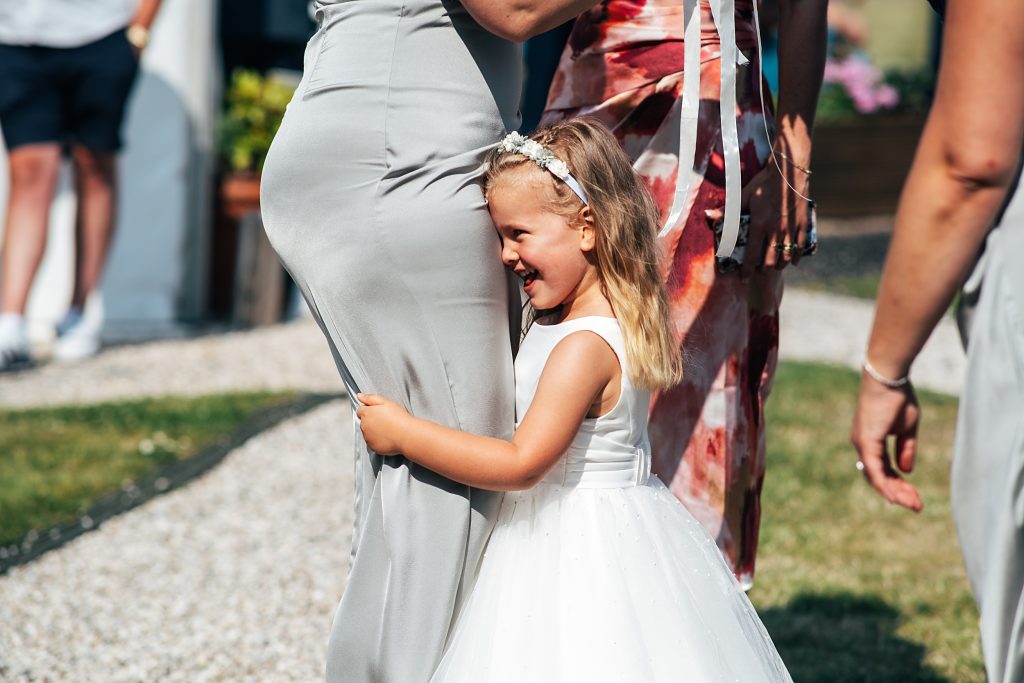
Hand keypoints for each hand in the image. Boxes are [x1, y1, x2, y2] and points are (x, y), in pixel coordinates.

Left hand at [355, 393, 409, 454]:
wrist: (407, 435)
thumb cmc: (398, 417)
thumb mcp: (386, 402)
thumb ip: (370, 398)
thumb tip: (359, 396)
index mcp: (366, 413)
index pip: (360, 410)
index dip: (369, 410)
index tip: (379, 413)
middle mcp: (364, 426)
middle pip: (364, 422)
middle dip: (371, 421)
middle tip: (385, 421)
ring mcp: (367, 437)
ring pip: (367, 433)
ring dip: (373, 431)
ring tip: (387, 429)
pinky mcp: (372, 446)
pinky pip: (372, 442)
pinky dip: (377, 440)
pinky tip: (387, 437)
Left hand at [740, 151, 811, 275]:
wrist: (789, 171)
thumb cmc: (763, 183)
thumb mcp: (743, 196)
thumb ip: (728, 211)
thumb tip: (708, 217)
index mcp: (759, 225)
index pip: (751, 255)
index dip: (747, 270)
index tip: (743, 277)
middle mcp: (775, 230)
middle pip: (770, 261)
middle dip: (763, 270)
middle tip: (758, 271)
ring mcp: (791, 229)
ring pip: (786, 256)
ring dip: (779, 265)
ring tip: (774, 266)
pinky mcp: (803, 224)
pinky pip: (801, 246)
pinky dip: (796, 257)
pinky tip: (792, 261)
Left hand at [849, 373, 922, 510]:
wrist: (889, 378)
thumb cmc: (897, 398)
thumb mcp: (907, 428)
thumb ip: (905, 449)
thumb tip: (906, 470)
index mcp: (871, 443)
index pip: (883, 470)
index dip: (899, 484)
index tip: (916, 496)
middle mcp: (863, 446)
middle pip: (879, 477)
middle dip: (899, 493)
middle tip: (918, 506)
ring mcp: (862, 445)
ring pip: (877, 477)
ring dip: (896, 493)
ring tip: (914, 504)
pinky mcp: (866, 442)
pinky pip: (874, 469)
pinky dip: (884, 485)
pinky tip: (896, 498)